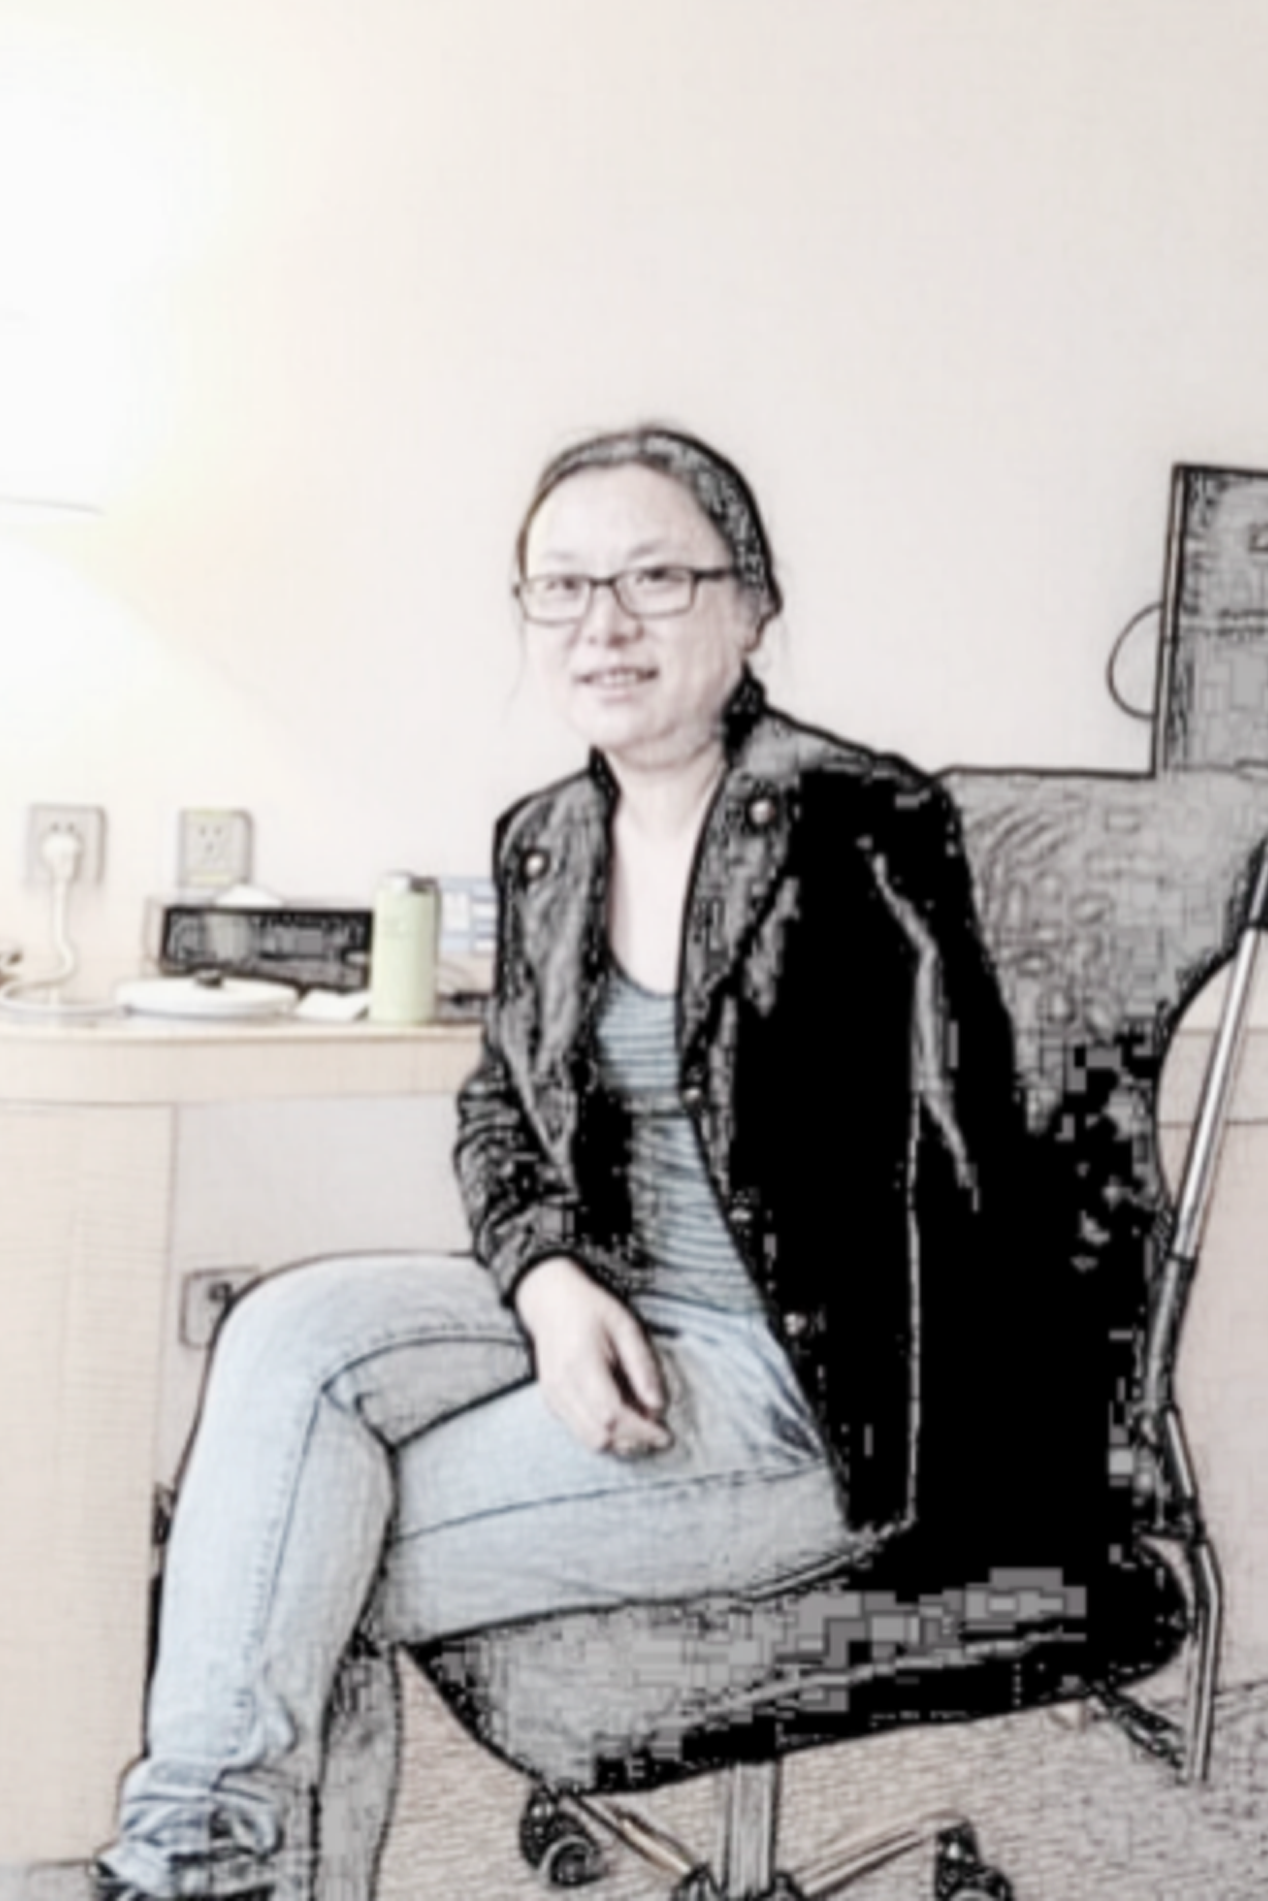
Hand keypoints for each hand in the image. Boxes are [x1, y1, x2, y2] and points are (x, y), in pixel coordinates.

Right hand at [513, 1255, 671, 1455]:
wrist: (550, 1301)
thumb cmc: (591, 1309)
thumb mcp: (625, 1326)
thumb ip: (642, 1366)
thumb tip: (658, 1406)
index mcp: (581, 1363)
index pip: (612, 1414)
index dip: (641, 1431)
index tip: (665, 1436)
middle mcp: (562, 1386)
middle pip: (600, 1435)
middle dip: (632, 1442)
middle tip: (656, 1433)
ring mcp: (553, 1396)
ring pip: (588, 1440)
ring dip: (619, 1443)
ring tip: (642, 1429)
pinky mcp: (551, 1402)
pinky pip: (579, 1432)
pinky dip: (603, 1434)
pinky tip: (621, 1421)